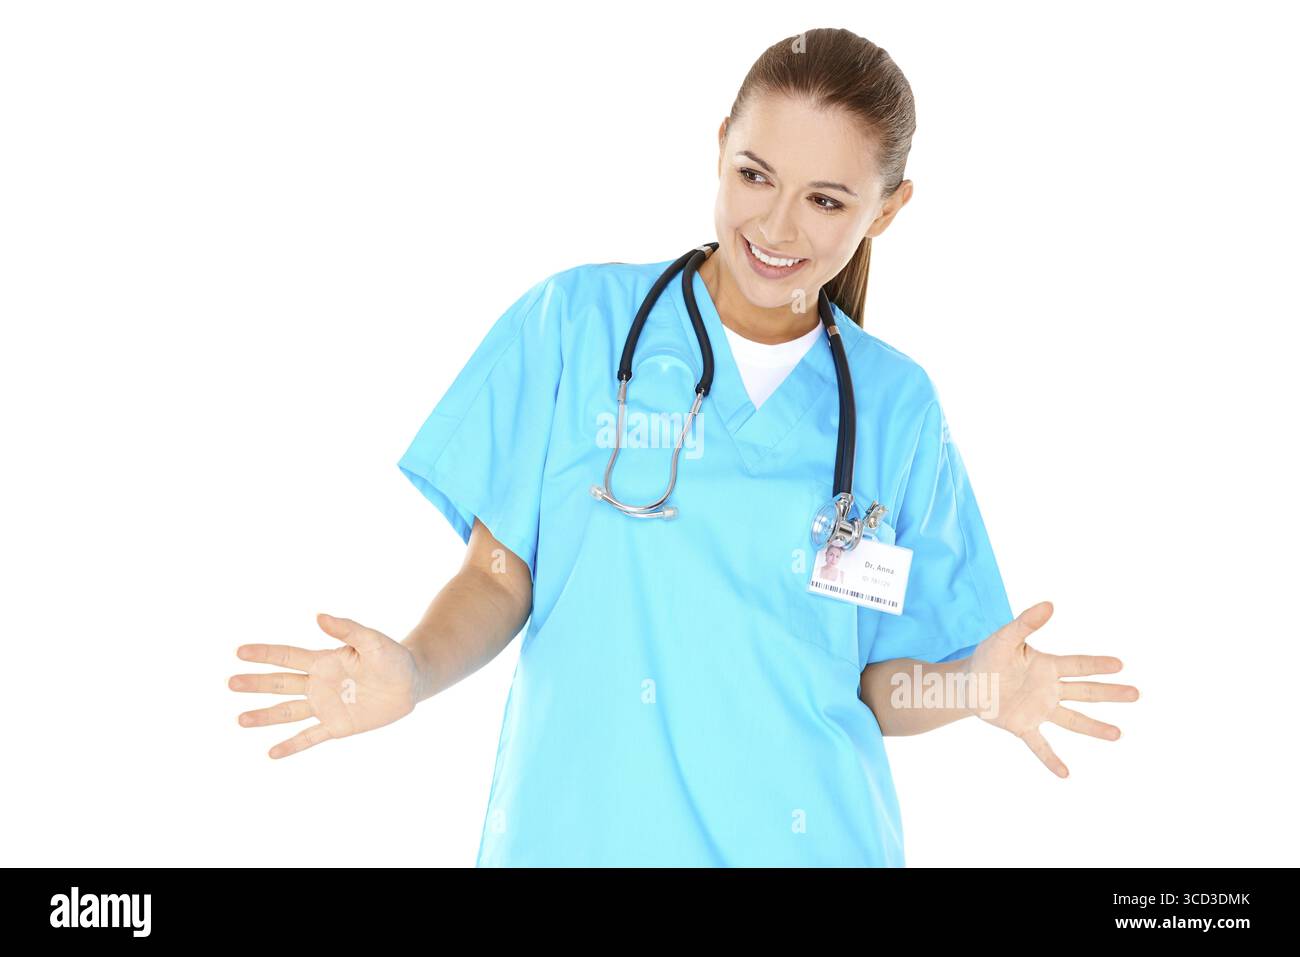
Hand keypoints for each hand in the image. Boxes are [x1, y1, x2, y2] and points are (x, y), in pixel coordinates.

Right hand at [229, 613, 420, 758]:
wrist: (411, 682)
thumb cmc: (392, 656)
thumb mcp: (372, 640)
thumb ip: (347, 629)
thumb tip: (319, 616)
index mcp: (324, 661)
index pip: (288, 657)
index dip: (265, 654)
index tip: (240, 652)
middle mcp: (319, 684)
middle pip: (281, 684)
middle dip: (256, 683)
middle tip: (230, 683)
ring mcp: (326, 706)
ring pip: (288, 712)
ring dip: (265, 716)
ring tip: (240, 720)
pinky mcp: (338, 726)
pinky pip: (311, 737)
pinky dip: (292, 746)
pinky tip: (272, 754)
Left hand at [966, 601, 1138, 777]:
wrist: (966, 683)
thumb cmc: (987, 657)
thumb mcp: (1004, 638)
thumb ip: (1025, 623)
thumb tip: (1049, 604)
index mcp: (1047, 666)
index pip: (1078, 665)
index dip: (1097, 665)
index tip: (1120, 665)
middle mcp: (1049, 689)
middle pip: (1085, 691)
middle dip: (1110, 693)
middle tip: (1136, 694)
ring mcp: (1038, 709)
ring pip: (1071, 719)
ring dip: (1093, 727)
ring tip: (1117, 735)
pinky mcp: (1023, 726)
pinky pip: (1039, 745)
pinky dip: (1050, 758)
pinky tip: (1065, 774)